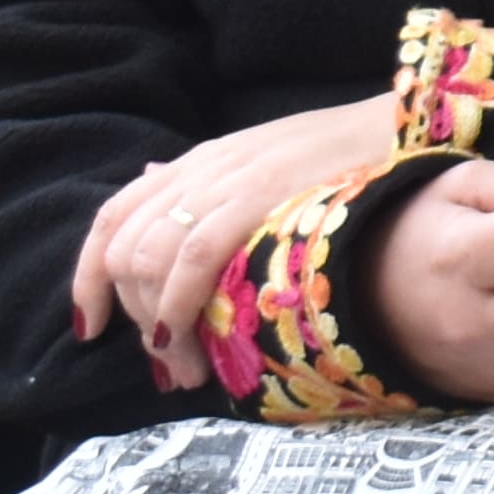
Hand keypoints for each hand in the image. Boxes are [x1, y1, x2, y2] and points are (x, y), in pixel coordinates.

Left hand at [69, 100, 403, 384]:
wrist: (404, 125)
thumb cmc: (348, 152)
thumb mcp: (267, 157)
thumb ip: (212, 180)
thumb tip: (149, 184)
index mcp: (199, 161)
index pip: (113, 218)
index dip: (89, 278)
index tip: (92, 327)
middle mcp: (198, 170)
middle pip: (124, 253)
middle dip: (134, 319)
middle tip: (170, 364)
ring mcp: (223, 183)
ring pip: (146, 264)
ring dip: (158, 328)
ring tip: (189, 369)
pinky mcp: (254, 199)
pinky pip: (189, 261)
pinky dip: (177, 307)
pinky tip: (192, 343)